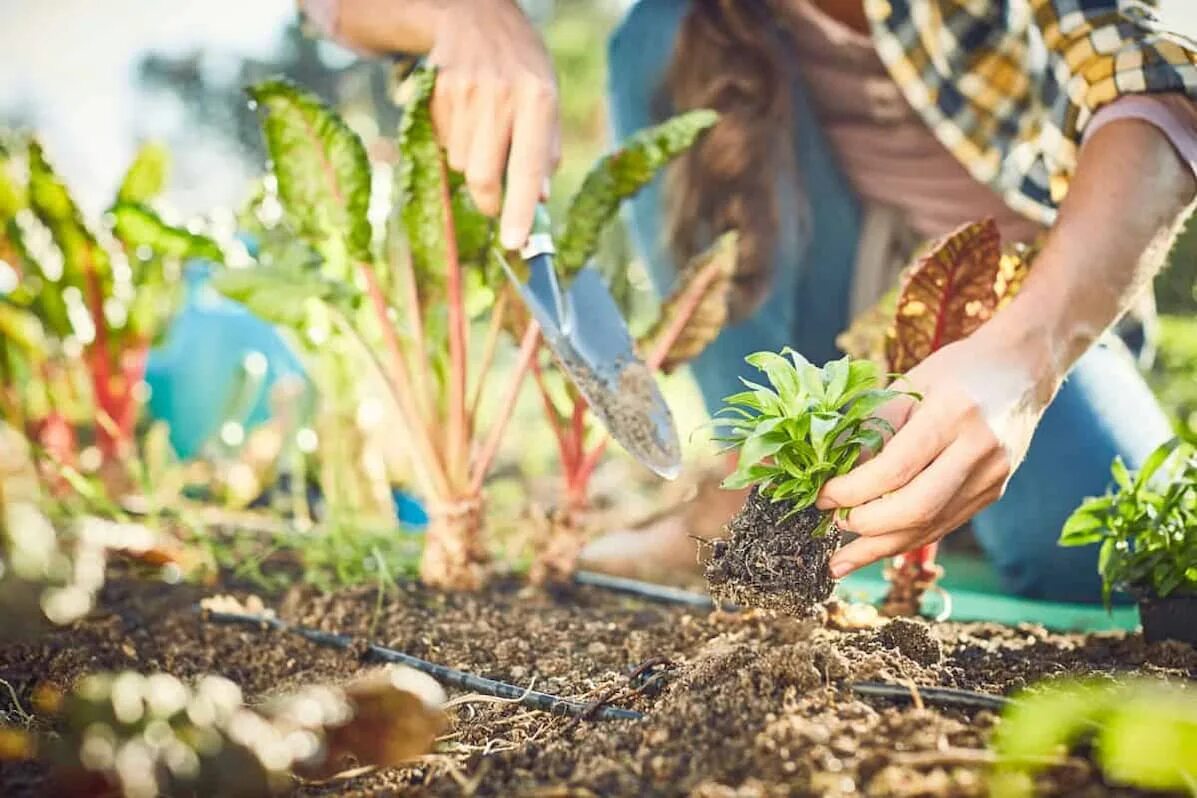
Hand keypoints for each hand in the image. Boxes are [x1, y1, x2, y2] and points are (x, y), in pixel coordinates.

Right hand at [427, 0, 559, 248]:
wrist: (475, 15)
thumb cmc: (521, 66)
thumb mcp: (548, 98)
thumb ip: (547, 149)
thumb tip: (539, 200)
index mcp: (538, 98)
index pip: (528, 167)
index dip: (520, 210)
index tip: (515, 243)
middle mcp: (501, 95)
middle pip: (482, 175)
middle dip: (488, 200)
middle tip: (495, 204)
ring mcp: (464, 92)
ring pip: (461, 163)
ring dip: (473, 164)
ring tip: (484, 134)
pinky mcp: (438, 92)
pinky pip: (444, 143)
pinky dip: (456, 142)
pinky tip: (467, 117)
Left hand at [817, 333, 1056, 577]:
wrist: (1022, 370)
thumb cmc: (956, 371)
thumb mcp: (909, 385)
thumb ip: (873, 428)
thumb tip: (835, 475)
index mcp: (954, 413)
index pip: (896, 469)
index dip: (853, 491)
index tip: (823, 497)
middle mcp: (979, 449)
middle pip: (917, 507)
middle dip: (867, 526)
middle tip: (832, 526)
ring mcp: (992, 475)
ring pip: (931, 526)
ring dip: (882, 548)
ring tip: (842, 563)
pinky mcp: (994, 492)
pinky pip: (944, 524)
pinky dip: (907, 538)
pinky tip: (877, 547)